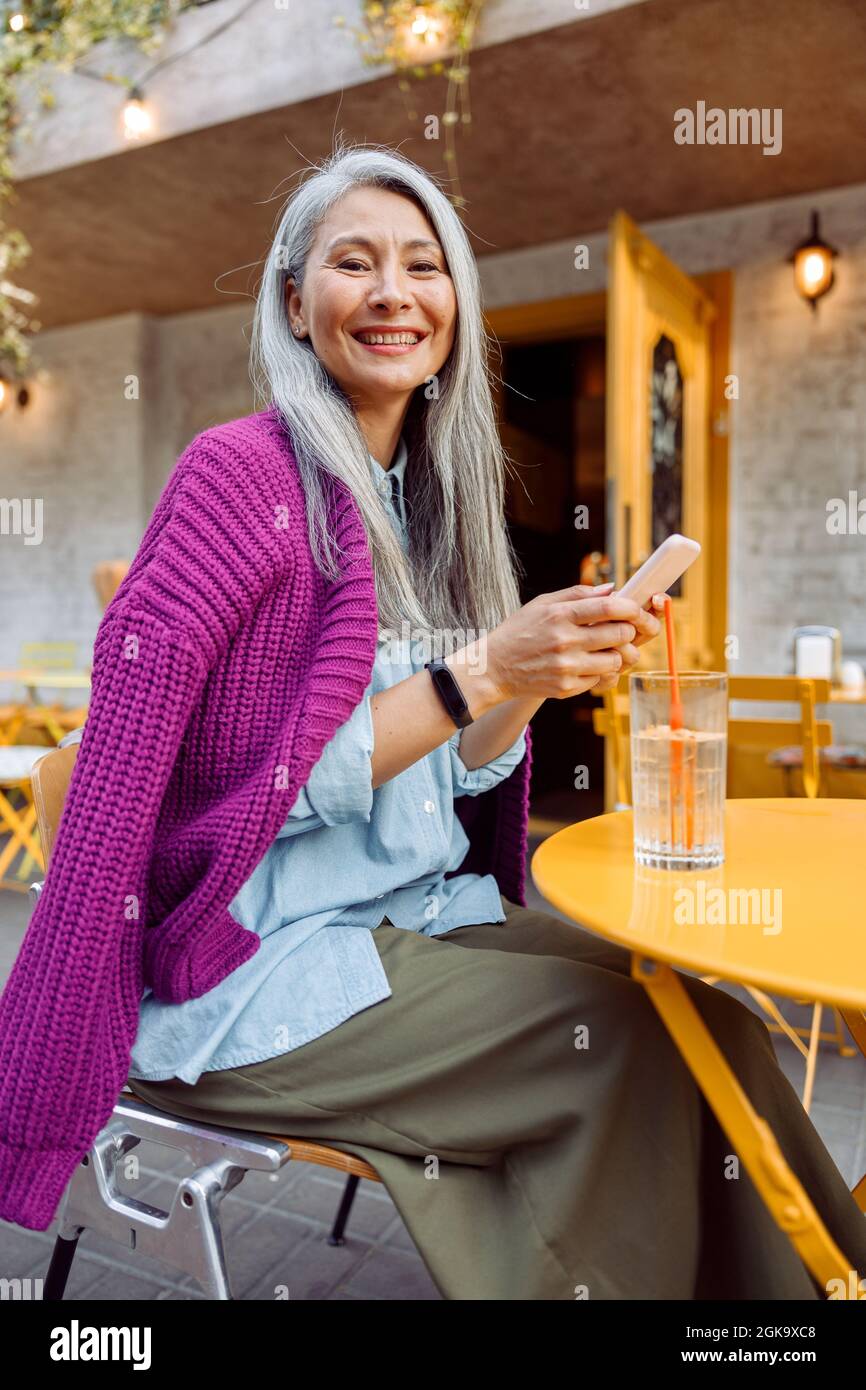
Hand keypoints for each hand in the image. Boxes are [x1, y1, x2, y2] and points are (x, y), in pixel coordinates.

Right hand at [482, 582, 660, 703]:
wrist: (493, 669)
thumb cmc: (519, 631)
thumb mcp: (542, 604)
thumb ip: (577, 594)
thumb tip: (612, 589)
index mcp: (560, 615)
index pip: (609, 607)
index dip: (632, 607)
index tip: (637, 609)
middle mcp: (564, 641)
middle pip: (620, 634)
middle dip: (630, 631)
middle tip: (626, 630)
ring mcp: (566, 667)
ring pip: (616, 660)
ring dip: (619, 654)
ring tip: (610, 649)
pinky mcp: (566, 688)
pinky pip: (601, 680)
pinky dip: (603, 672)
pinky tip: (592, 665)